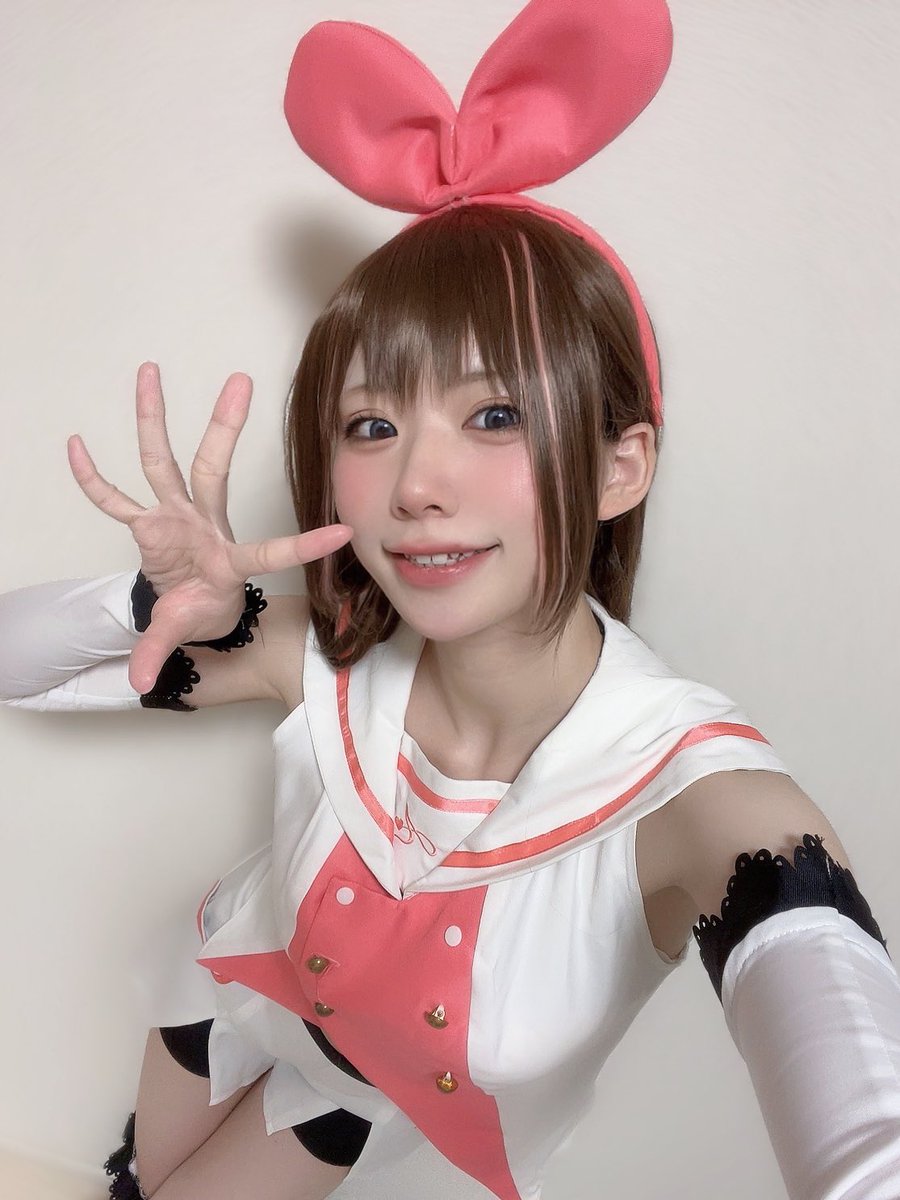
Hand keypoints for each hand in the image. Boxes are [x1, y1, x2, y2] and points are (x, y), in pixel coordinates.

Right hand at [67, 362, 352, 693]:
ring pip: (164, 462)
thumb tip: (140, 686)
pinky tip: (77, 445)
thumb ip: (161, 654)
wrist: (191, 606)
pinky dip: (94, 479)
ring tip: (148, 371)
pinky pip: (114, 499)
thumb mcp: (185, 633)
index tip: (344, 533)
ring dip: (154, 419)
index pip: (271, 550)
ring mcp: (174, 518)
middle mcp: (204, 525)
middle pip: (211, 467)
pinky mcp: (146, 524)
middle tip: (241, 380)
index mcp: (229, 559)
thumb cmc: (203, 612)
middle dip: (224, 426)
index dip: (304, 546)